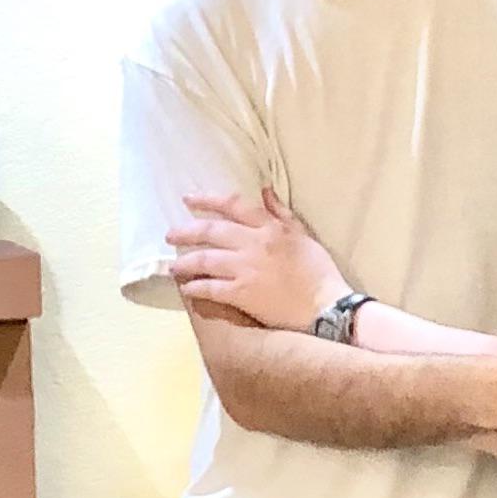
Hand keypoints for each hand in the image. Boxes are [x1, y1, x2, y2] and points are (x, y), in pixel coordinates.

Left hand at [165, 187, 348, 331]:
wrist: (326, 306)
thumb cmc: (318, 271)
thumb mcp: (303, 235)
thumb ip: (281, 213)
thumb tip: (264, 190)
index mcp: (269, 227)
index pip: (232, 205)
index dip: (206, 199)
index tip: (188, 199)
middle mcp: (254, 244)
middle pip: (211, 231)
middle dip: (186, 231)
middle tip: (170, 235)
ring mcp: (246, 269)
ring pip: (205, 259)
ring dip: (185, 262)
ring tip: (173, 266)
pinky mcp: (242, 294)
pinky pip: (211, 288)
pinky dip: (195, 287)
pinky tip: (187, 288)